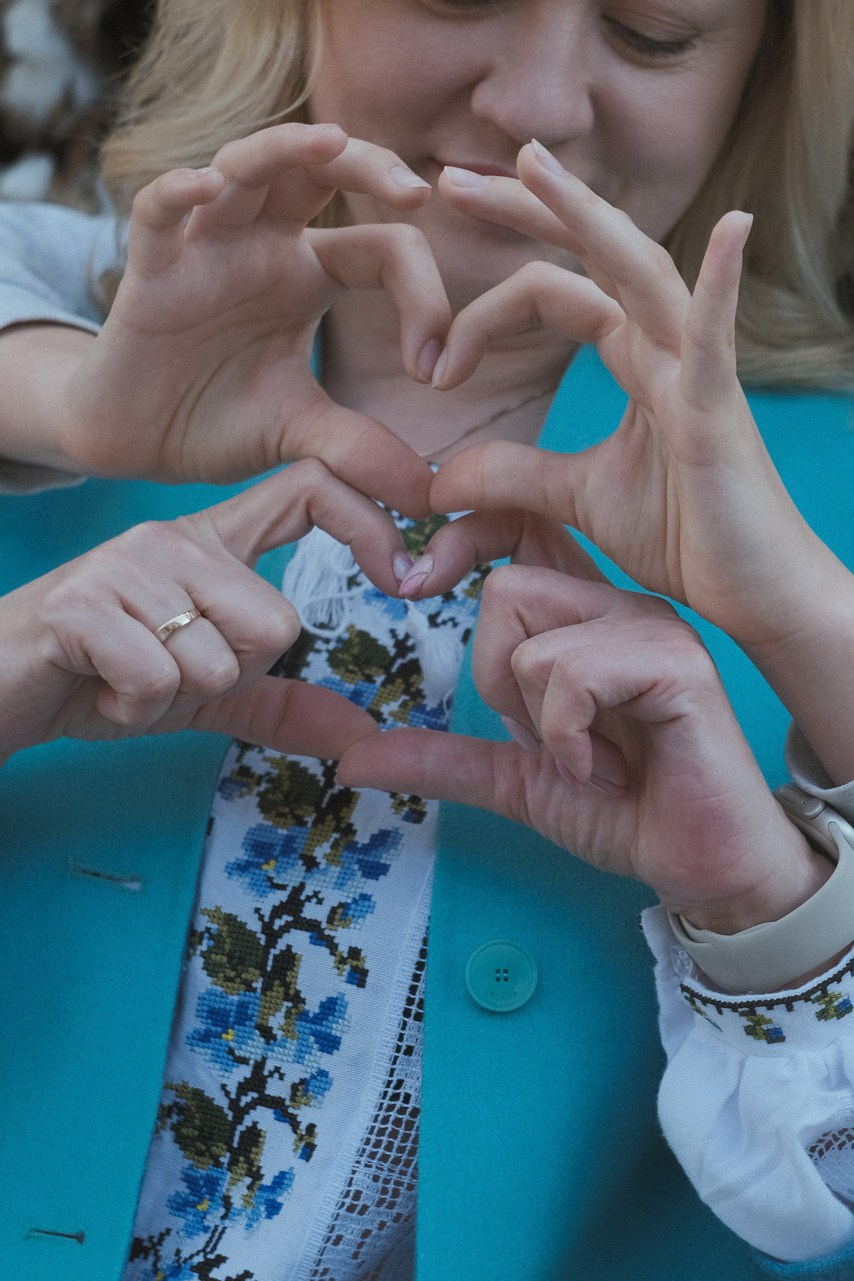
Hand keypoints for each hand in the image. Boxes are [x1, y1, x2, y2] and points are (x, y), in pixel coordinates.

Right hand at [0, 461, 404, 760]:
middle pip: (277, 623)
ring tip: (124, 676)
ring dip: (173, 697)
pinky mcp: (82, 600)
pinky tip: (98, 687)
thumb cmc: (102, 676)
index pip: (311, 490)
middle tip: (168, 670)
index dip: (370, 520)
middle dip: (229, 676)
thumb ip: (280, 704)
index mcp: (213, 543)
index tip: (403, 577)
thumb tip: (363, 738)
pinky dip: (132, 707)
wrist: (1, 688)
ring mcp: (127, 561)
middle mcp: (176, 536)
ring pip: (218, 658)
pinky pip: (158, 679)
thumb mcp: (204, 693)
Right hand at [54, 124, 447, 508]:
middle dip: (370, 164)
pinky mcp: (151, 272)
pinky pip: (158, 214)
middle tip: (417, 194)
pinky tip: (205, 185)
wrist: (140, 440)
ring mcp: (206, 249)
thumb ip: (361, 451)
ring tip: (330, 141)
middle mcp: (265, 246)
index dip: (424, 300)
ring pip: (245, 167)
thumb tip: (426, 496)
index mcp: (313, 275)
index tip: (434, 373)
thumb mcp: (302, 434)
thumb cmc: (219, 418)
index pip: (386, 251)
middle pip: (321, 170)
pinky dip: (177, 193)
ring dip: (285, 148)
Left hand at [340, 569, 827, 934]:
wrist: (704, 867)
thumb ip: (443, 759)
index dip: (465, 540)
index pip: (518, 528)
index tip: (422, 589)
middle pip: (502, 584)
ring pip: (527, 623)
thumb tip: (351, 760)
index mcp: (583, 619)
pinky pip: (569, 669)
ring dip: (535, 715)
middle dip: (496, 677)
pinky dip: (565, 736)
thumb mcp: (515, 780)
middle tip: (545, 736)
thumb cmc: (626, 811)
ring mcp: (649, 626)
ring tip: (584, 758)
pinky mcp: (675, 661)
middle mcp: (616, 604)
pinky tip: (602, 769)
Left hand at [427, 142, 846, 654]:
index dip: (486, 313)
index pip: (555, 295)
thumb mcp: (576, 498)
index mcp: (634, 358)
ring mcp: (696, 370)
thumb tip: (438, 483)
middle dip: (524, 210)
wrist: (748, 591)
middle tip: (450, 179)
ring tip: (530, 164)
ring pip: (641, 272)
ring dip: (587, 216)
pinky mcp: (718, 411)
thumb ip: (513, 478)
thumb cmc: (684, 536)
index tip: (434, 365)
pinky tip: (732, 227)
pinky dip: (722, 285)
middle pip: (592, 255)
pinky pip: (718, 339)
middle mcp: (665, 347)